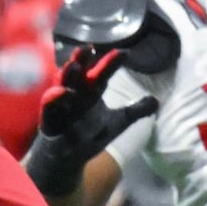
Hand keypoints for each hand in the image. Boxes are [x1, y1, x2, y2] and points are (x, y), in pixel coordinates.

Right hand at [41, 46, 155, 140]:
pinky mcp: (50, 122)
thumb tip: (156, 101)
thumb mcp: (118, 122)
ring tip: (73, 66)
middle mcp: (75, 94)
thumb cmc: (90, 134)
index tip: (124, 54)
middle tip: (87, 48)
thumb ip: (136, 110)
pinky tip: (61, 93)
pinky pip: (49, 109)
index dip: (111, 63)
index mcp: (91, 91)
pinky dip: (53, 101)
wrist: (69, 157)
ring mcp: (61, 107)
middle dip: (81, 60)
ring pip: (62, 87)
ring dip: (67, 76)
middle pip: (78, 74)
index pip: (102, 73)